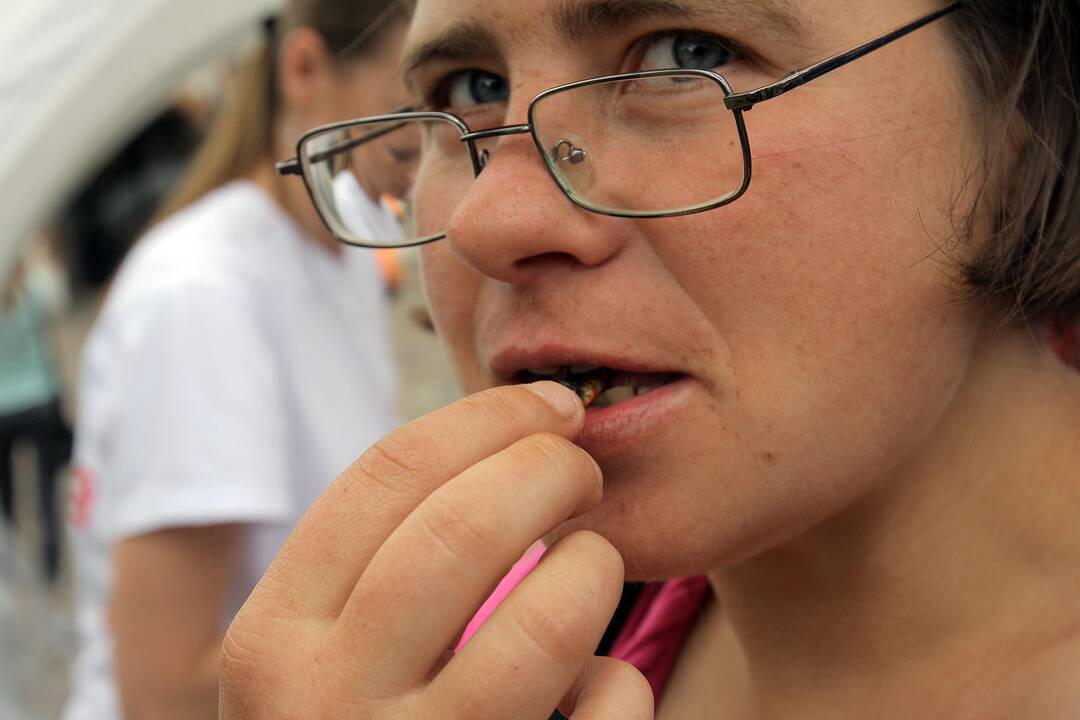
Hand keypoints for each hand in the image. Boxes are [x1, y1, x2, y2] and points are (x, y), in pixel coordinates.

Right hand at [220, 382, 653, 718]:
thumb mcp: (320, 657)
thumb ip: (372, 566)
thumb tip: (501, 438)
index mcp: (270, 641)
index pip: (386, 474)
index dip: (486, 419)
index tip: (550, 406)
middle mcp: (320, 705)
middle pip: (465, 526)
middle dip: (551, 471)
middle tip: (583, 472)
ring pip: (545, 619)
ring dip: (592, 569)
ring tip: (592, 566)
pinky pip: (600, 715)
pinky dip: (618, 685)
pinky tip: (598, 688)